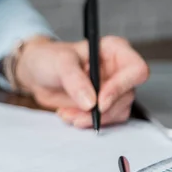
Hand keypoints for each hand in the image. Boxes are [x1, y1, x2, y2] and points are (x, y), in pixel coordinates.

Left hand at [16, 35, 148, 127]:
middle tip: (79, 114)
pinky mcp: (103, 104)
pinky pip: (106, 119)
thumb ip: (75, 81)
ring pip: (118, 111)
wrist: (36, 73)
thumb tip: (91, 102)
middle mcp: (118, 69)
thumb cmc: (49, 58)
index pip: (135, 70)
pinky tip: (69, 114)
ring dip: (92, 119)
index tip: (99, 102)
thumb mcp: (60, 63)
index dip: (121, 88)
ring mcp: (112, 88)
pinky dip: (87, 122)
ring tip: (67, 113)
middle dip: (102, 110)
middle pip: (127, 95)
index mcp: (115, 50)